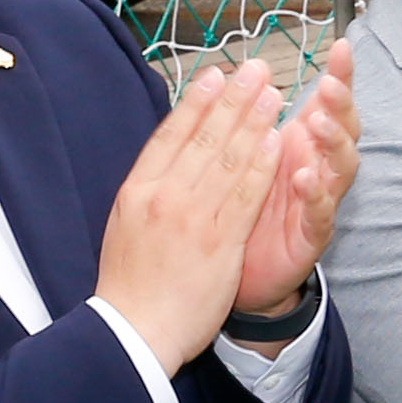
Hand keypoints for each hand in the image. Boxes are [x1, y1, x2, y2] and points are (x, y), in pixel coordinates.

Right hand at [95, 57, 287, 368]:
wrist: (135, 332)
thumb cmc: (130, 282)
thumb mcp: (124, 223)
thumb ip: (147, 187)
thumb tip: (165, 153)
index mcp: (137, 190)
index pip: (170, 135)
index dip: (195, 102)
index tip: (215, 75)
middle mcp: (164, 197)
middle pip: (204, 138)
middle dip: (233, 100)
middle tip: (255, 70)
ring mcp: (192, 218)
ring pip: (229, 160)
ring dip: (254, 122)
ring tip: (273, 94)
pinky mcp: (219, 242)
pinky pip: (245, 196)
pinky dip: (262, 166)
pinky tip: (277, 141)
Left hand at [231, 37, 358, 331]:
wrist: (236, 269)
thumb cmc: (243, 206)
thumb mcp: (246, 153)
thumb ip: (251, 117)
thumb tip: (248, 71)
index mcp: (303, 142)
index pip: (329, 102)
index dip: (341, 75)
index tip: (342, 46)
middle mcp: (318, 166)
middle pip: (345, 129)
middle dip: (341, 105)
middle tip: (330, 85)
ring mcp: (320, 200)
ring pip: (341, 167)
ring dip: (333, 143)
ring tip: (319, 124)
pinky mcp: (312, 233)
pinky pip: (321, 212)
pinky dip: (316, 194)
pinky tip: (306, 178)